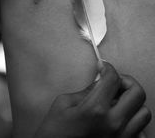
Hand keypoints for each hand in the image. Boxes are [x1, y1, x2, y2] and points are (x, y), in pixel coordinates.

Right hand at [34, 62, 151, 137]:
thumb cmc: (54, 133)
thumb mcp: (63, 104)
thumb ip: (85, 91)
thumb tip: (99, 83)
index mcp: (94, 109)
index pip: (113, 79)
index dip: (108, 68)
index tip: (104, 67)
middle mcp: (113, 124)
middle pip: (137, 92)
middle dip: (126, 81)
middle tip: (115, 81)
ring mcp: (120, 137)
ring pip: (144, 112)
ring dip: (133, 103)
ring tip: (119, 101)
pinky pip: (141, 133)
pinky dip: (134, 124)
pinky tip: (121, 120)